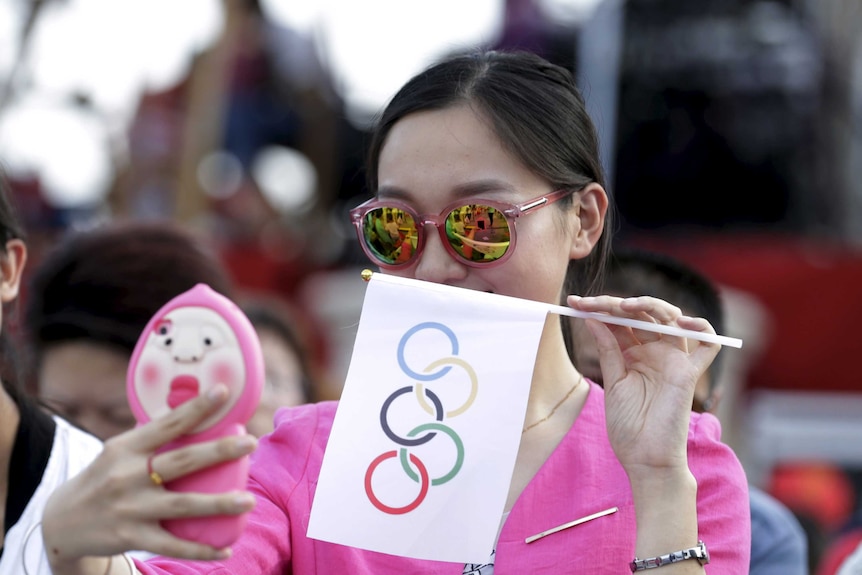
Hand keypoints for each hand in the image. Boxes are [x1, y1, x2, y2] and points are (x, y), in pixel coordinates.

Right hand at [42, 385, 257, 568]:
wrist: (61, 522)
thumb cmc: (105, 478)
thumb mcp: (120, 451)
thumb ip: (152, 437)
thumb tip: (196, 411)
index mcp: (126, 447)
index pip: (167, 423)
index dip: (196, 408)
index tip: (223, 392)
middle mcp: (127, 475)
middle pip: (182, 461)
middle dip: (219, 451)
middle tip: (250, 443)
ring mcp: (129, 508)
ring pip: (182, 506)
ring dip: (218, 505)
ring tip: (249, 501)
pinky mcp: (130, 537)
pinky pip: (171, 545)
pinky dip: (200, 551)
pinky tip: (226, 550)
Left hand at [567, 295, 718, 475]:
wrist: (645, 459)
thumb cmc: (627, 427)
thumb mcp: (613, 382)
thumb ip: (608, 350)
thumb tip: (592, 319)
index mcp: (633, 354)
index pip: (619, 321)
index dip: (599, 308)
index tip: (574, 303)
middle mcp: (654, 352)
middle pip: (641, 314)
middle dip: (614, 304)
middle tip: (589, 303)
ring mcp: (674, 360)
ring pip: (671, 318)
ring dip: (649, 304)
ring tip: (623, 306)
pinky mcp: (690, 372)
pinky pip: (708, 344)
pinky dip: (702, 327)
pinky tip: (680, 321)